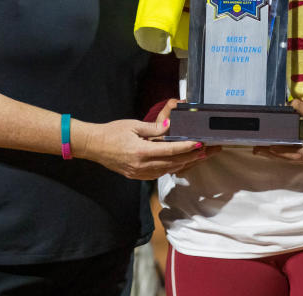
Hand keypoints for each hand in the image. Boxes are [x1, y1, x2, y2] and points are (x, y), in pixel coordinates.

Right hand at [77, 117, 215, 179]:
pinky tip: (180, 163)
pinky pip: (159, 174)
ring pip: (168, 171)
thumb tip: (170, 127)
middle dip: (192, 157)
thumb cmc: (112, 132)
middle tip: (208, 152)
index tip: (200, 144)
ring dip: (185, 164)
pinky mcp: (137, 176)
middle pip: (173, 163)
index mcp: (141, 152)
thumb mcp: (133, 125)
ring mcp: (139, 173)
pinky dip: (172, 168)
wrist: (94, 146)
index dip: (186, 147)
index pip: (170, 151)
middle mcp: (142, 166)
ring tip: (199, 157)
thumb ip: (153, 128)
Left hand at [253, 99, 302, 164]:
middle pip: (289, 159)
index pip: (295, 154)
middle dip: (272, 155)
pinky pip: (293, 157)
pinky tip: (271, 152)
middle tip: (257, 150)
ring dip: (275, 156)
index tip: (270, 148)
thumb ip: (302, 108)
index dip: (282, 152)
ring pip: (289, 159)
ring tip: (260, 151)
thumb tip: (289, 102)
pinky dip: (282, 155)